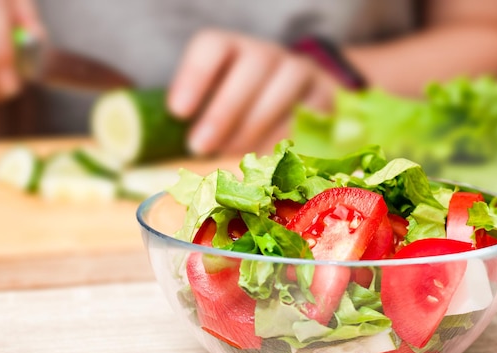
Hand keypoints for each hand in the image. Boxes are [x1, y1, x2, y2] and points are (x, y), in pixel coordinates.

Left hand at [168, 29, 340, 155]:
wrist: (296, 112)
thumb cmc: (240, 118)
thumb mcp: (213, 114)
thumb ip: (196, 126)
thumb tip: (172, 162)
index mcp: (231, 50)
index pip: (213, 46)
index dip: (194, 75)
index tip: (177, 112)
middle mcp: (266, 55)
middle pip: (251, 67)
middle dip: (223, 110)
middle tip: (200, 146)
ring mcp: (299, 72)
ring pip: (282, 88)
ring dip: (254, 126)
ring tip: (231, 155)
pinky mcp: (324, 96)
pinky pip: (307, 114)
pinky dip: (285, 138)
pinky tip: (266, 158)